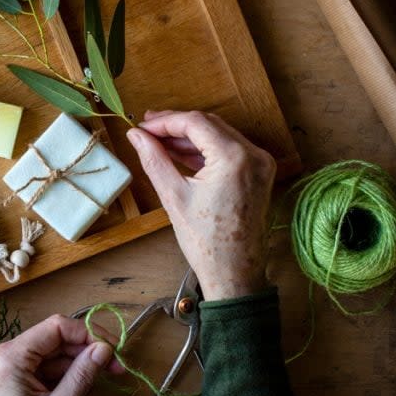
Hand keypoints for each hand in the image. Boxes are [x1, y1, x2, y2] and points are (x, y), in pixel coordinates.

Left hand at [0, 315, 117, 395]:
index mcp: (10, 356)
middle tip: (116, 379)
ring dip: (80, 388)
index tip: (114, 352)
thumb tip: (105, 348)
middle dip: (88, 368)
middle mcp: (5, 352)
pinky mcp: (14, 376)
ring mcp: (9, 364)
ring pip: (58, 364)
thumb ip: (82, 376)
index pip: (58, 326)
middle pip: (60, 345)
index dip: (90, 335)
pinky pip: (49, 376)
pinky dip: (66, 393)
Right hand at [126, 110, 276, 300]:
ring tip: (159, 141)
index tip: (142, 125)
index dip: (165, 121)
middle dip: (177, 126)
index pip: (195, 123)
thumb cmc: (205, 242)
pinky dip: (205, 151)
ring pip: (219, 136)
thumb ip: (154, 159)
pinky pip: (229, 152)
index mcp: (235, 158)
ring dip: (190, 138)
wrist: (233, 273)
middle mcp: (254, 155)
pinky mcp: (259, 174)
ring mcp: (260, 164)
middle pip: (209, 125)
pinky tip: (181, 154)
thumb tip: (136, 135)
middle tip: (147, 129)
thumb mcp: (174, 196)